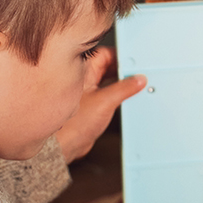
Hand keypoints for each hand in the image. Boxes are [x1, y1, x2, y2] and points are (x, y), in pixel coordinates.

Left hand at [55, 48, 146, 162]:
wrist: (64, 147)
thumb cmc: (72, 125)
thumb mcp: (105, 102)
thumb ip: (124, 89)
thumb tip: (138, 80)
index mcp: (83, 71)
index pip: (105, 54)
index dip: (120, 56)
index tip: (135, 61)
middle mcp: (86, 79)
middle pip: (109, 67)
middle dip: (124, 70)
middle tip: (138, 74)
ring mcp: (89, 92)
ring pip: (110, 81)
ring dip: (122, 84)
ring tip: (135, 86)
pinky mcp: (94, 105)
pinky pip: (110, 94)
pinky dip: (120, 94)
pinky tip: (128, 98)